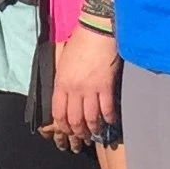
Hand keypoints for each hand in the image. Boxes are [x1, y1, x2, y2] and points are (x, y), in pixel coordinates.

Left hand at [49, 24, 119, 145]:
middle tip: (82, 138)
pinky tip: (110, 122)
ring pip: (91, 118)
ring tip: (96, 133)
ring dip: (93, 129)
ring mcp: (90, 89)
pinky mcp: (106, 86)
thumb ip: (63, 82)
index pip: (58, 113)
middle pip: (74, 119)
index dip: (63, 126)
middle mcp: (74, 89)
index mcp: (61, 82)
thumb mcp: (63, 62)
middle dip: (78, 132)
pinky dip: (109, 118)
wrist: (96, 30)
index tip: (67, 132)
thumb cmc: (79, 43)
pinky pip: (107, 109)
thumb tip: (65, 98)